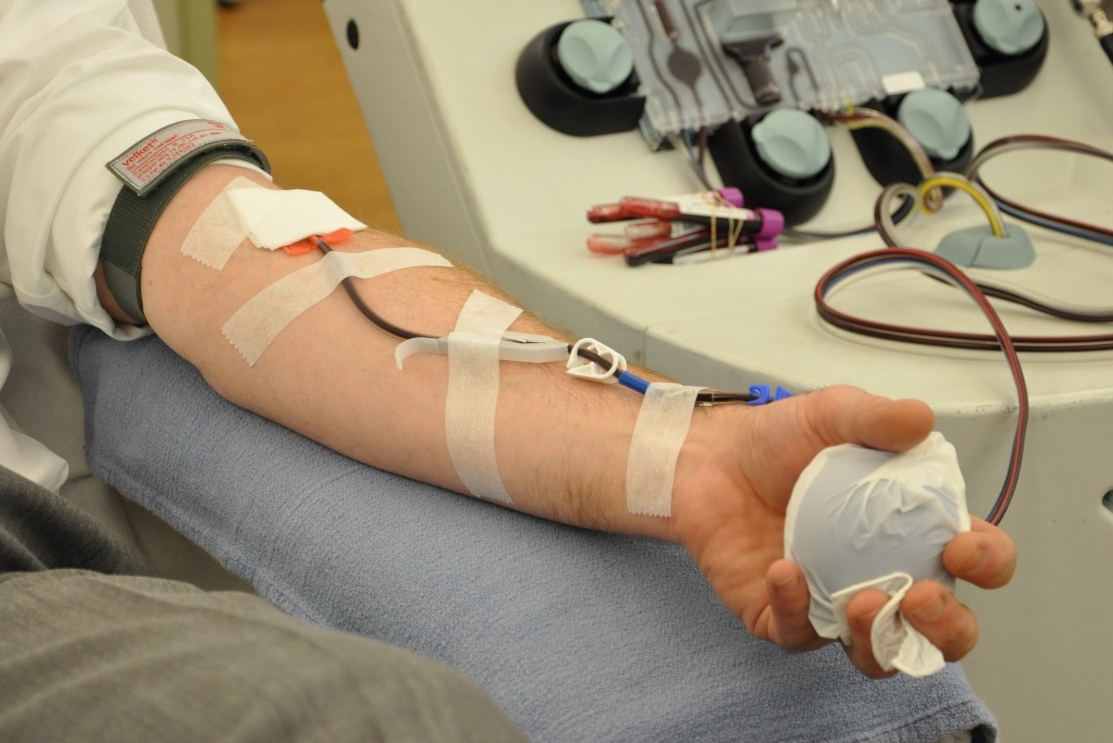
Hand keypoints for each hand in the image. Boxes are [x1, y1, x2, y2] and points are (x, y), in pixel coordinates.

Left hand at [670, 384, 1016, 676]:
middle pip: (941, 631)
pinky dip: (794, 609)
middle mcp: (881, 574)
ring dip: (879, 642)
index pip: (977, 562)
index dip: (987, 564)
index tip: (961, 548)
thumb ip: (876, 417)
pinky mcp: (781, 615)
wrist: (712, 456)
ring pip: (876, 654)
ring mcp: (833, 601)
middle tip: (921, 597)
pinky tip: (783, 570)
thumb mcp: (833, 414)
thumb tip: (919, 419)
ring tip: (863, 602)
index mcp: (913, 530)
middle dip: (947, 628)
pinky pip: (797, 634)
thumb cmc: (779, 440)